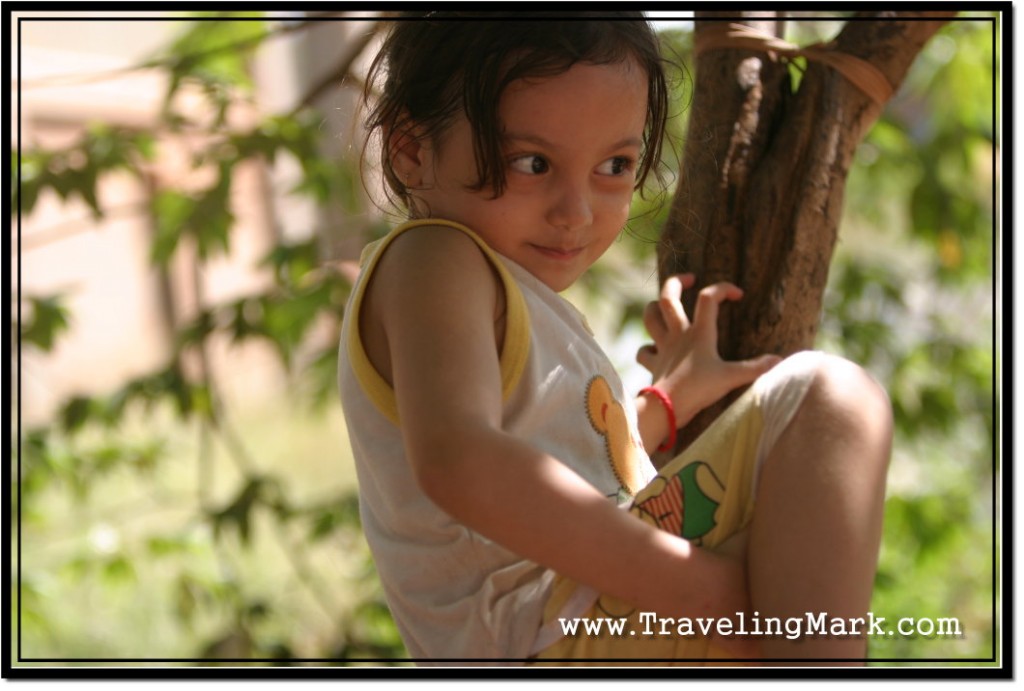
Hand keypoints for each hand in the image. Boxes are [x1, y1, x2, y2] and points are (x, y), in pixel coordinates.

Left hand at [636, 274, 780, 428]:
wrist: (667, 407)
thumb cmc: (699, 389)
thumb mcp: (731, 377)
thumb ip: (755, 368)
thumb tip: (779, 361)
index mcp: (700, 333)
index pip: (709, 298)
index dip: (723, 288)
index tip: (737, 294)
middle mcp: (678, 335)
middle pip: (668, 299)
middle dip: (676, 283)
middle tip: (689, 279)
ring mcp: (663, 347)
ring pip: (650, 318)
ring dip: (654, 308)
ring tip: (663, 304)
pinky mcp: (653, 363)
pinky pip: (644, 351)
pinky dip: (647, 348)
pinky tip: (653, 349)